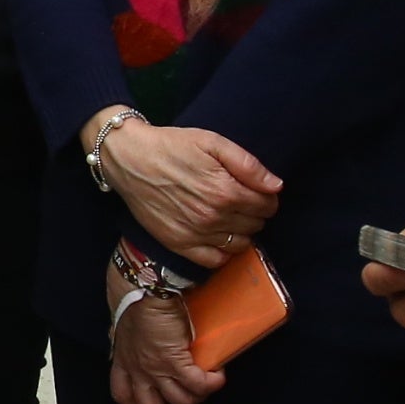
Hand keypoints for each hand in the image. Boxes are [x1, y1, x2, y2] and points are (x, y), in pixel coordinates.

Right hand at [88, 111, 280, 267]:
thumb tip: (276, 186)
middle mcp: (213, 217)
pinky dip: (223, 252)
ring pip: (240, 244)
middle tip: (241, 199)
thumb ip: (247, 164)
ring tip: (229, 216)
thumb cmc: (172, 146)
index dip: (267, 196)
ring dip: (242, 231)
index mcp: (225, 191)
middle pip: (256, 225)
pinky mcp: (179, 245)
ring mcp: (196, 234)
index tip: (257, 190)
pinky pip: (215, 260)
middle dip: (255, 212)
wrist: (128, 158)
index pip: (268, 205)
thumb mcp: (212, 142)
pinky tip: (217, 235)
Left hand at [105, 270, 220, 403]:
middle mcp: (137, 372)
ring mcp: (155, 369)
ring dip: (200, 397)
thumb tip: (143, 346)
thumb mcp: (127, 328)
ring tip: (211, 384)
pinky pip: (197, 384)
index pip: (126, 399)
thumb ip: (133, 343)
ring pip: (181, 402)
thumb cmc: (137, 301)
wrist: (147, 287)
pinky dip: (212, 384)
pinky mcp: (174, 361)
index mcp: (123, 364)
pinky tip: (219, 376)